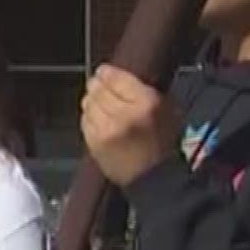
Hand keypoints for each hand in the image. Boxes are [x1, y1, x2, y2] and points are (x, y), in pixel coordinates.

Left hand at [81, 65, 181, 186]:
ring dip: (91, 100)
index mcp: (145, 104)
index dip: (107, 72)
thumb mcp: (165, 108)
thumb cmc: (162, 142)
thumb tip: (115, 74)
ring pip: (88, 103)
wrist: (153, 178)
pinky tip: (98, 119)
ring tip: (100, 103)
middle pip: (98, 89)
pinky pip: (84, 120)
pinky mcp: (94, 143)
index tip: (105, 72)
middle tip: (99, 85)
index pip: (115, 77)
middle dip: (97, 84)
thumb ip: (142, 89)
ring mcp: (106, 130)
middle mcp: (123, 115)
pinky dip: (89, 117)